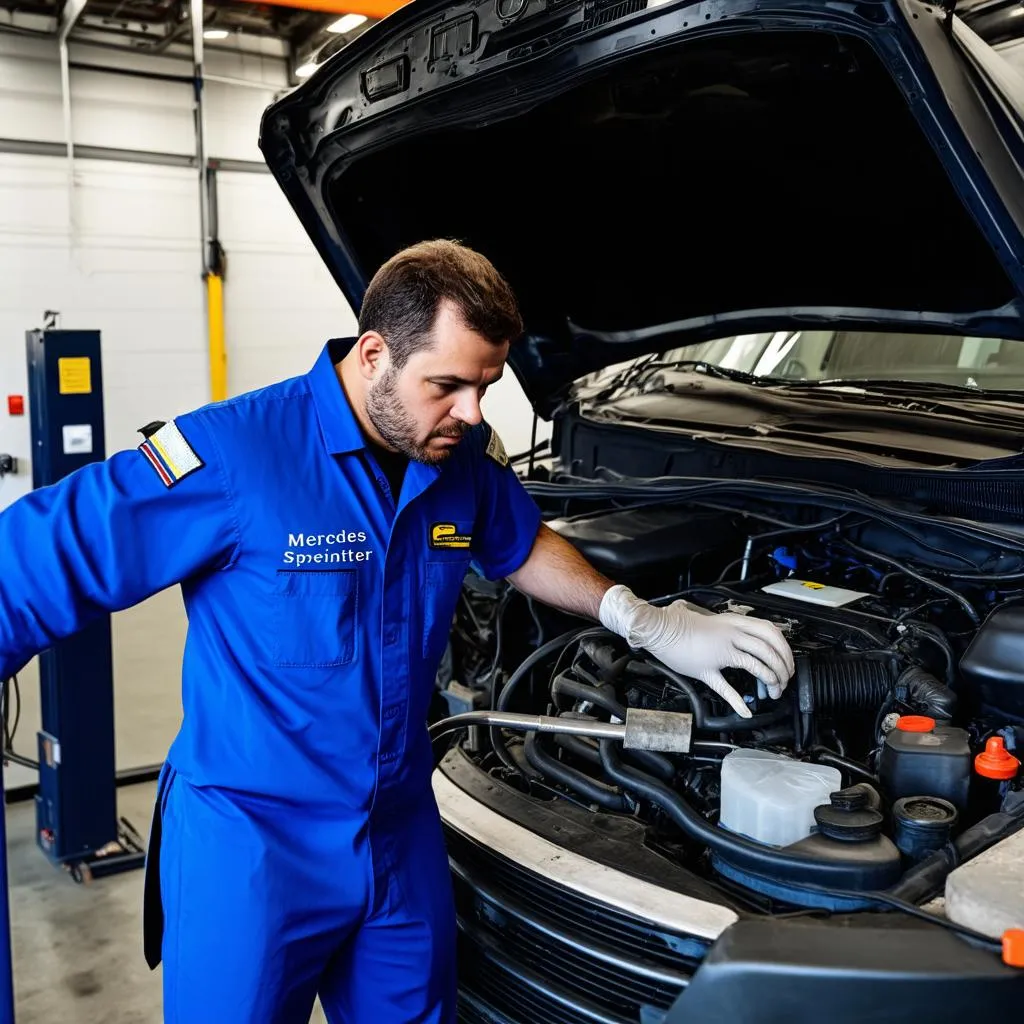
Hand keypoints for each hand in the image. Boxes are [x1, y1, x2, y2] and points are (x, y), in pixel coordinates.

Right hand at [598, 585, 794, 717]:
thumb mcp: (710, 617)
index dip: (784, 649)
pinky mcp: (706, 669)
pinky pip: (725, 687)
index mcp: (733, 622)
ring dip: (770, 681)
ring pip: (756, 666)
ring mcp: (720, 653)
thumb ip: (728, 625)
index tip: (787, 660)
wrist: (658, 628)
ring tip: (773, 692)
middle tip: (784, 679)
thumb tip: (743, 633)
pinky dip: (738, 701)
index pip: (771, 632)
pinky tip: (745, 710)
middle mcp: (731, 635)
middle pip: (769, 650)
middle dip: (783, 667)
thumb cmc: (678, 622)